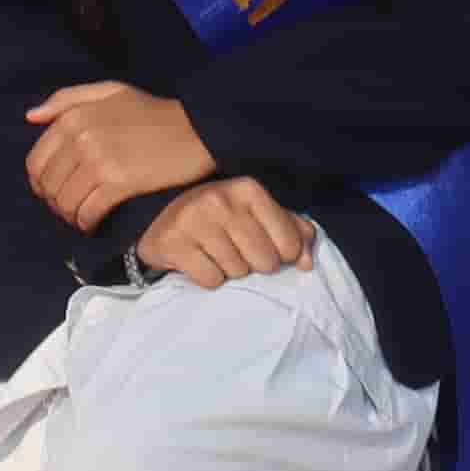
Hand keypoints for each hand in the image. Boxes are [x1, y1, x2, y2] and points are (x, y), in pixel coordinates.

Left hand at [22, 80, 217, 231]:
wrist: (195, 129)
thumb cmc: (151, 111)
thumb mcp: (109, 92)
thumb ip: (66, 99)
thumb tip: (30, 117)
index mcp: (74, 116)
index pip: (36, 161)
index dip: (41, 182)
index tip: (56, 189)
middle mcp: (80, 138)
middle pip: (49, 186)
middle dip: (55, 201)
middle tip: (71, 206)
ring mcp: (98, 161)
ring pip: (66, 203)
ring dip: (71, 215)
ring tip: (83, 214)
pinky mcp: (118, 183)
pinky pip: (88, 213)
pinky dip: (87, 223)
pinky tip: (94, 222)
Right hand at [132, 175, 318, 287]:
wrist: (161, 214)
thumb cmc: (221, 217)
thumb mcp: (258, 214)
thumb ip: (291, 231)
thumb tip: (308, 262)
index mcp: (248, 189)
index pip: (289, 244)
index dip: (283, 255)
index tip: (267, 248)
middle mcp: (221, 199)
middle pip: (265, 262)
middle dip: (254, 264)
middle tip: (237, 250)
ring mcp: (194, 220)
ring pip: (237, 272)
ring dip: (230, 271)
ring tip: (216, 253)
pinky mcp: (173, 243)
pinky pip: (211, 281)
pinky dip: (208, 277)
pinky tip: (199, 260)